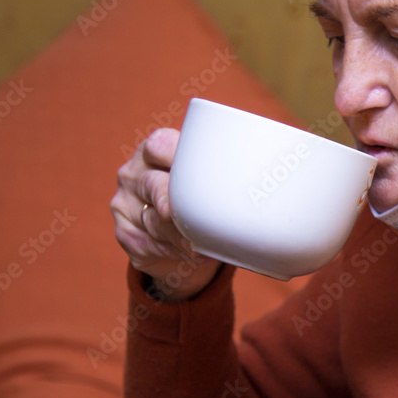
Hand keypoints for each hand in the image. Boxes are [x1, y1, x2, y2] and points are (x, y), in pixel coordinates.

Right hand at [110, 128, 222, 301]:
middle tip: (181, 213)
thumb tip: (273, 183)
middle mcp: (135, 173)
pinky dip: (174, 251)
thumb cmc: (202, 199)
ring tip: (203, 243)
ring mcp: (124, 203)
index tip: (196, 167)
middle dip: (171, 200)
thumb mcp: (208, 179)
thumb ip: (225, 173)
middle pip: (152, 184)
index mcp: (155, 151)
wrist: (180, 239)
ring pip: (153, 221)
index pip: (159, 144)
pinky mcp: (125, 233)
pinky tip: (190, 253)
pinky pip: (150, 244)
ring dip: (180, 235)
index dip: (174, 153)